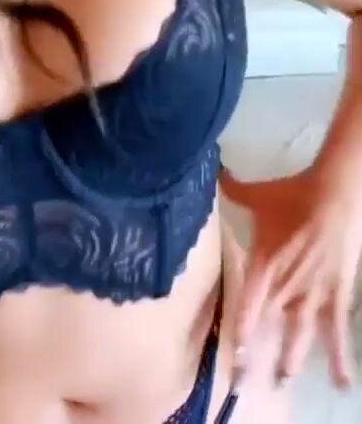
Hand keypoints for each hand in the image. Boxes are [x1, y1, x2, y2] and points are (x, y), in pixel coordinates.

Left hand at [220, 164, 361, 389]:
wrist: (335, 194)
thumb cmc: (294, 194)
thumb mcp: (258, 195)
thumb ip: (234, 189)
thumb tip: (213, 174)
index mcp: (265, 265)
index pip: (248, 305)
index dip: (242, 330)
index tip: (236, 353)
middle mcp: (286, 286)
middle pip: (270, 326)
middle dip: (260, 354)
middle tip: (247, 381)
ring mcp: (313, 293)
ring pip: (300, 334)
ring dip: (292, 358)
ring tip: (284, 381)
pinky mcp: (336, 294)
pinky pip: (337, 330)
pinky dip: (340, 356)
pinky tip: (343, 381)